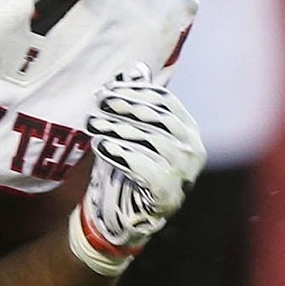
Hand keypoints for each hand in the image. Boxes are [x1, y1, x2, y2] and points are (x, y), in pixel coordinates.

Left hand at [76, 67, 204, 265]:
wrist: (130, 216)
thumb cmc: (133, 169)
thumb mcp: (132, 133)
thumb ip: (135, 103)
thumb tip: (135, 69)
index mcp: (188, 130)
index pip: (164, 101)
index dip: (135, 92)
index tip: (108, 88)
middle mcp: (192, 150)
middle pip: (158, 119)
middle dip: (125, 107)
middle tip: (98, 102)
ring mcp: (183, 174)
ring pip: (149, 141)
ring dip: (117, 129)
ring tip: (92, 123)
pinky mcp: (168, 194)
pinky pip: (143, 167)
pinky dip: (119, 154)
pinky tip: (99, 146)